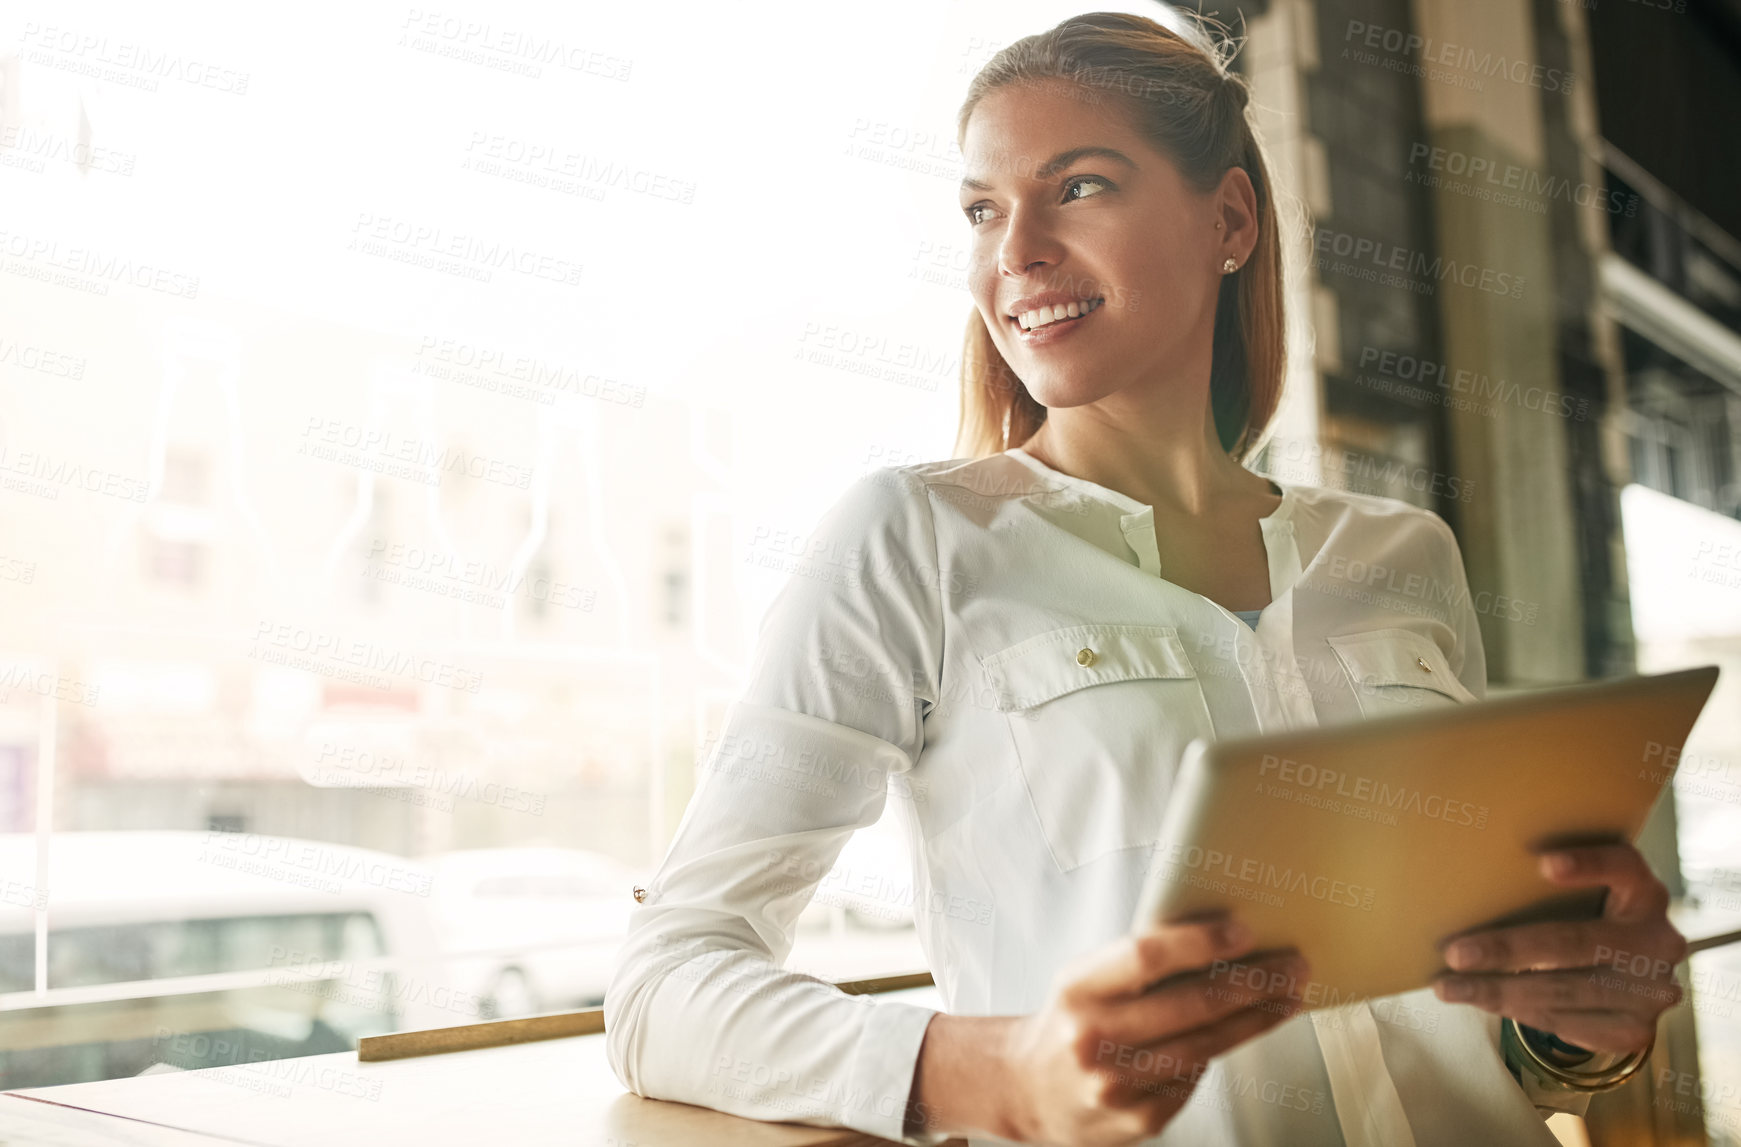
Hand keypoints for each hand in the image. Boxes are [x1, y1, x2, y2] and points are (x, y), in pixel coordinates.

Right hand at [1001, 914, 1308, 1145]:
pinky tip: (1235, 1036)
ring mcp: (1114, 1086)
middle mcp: (1093, 1039)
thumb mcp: (1086, 979)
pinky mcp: (1136, 1121)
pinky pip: (1193, 1082)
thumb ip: (1138, 962)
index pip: (1145, 956)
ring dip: (1255, 1020)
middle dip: (1251, 983)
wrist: (1028, 1089)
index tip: (1244, 932)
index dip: (1200, 942)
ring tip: (1285, 998)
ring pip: (1203, 1047)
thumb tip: (1217, 935)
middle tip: (1291, 966)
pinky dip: (1216, 1056)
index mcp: (1078, 989)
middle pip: (1190, 1004)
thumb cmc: (1070, 1021)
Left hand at [1431, 842, 1687, 1054]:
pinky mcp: (1636, 1029)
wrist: (1623, 978)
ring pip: (1564, 991)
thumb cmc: (1582, 919)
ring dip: (1497, 991)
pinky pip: (1566, 1024)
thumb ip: (1544, 887)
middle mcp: (1658, 940)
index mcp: (1644, 892)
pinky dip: (1517, 1013)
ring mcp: (1652, 990)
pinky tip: (1482, 1002)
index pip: (1624, 867)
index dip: (1588, 864)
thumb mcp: (1581, 897)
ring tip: (1448, 987)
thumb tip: (1462, 885)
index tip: (1543, 864)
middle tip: (1454, 953)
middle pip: (1576, 941)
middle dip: (1508, 949)